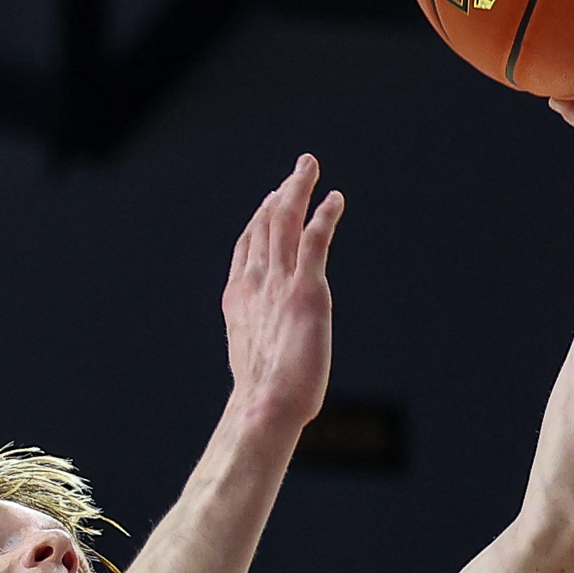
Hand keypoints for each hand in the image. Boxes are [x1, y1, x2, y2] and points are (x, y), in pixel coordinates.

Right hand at [223, 154, 340, 430]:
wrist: (266, 403)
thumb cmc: (263, 396)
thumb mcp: (254, 357)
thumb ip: (261, 340)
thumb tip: (268, 351)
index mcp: (239, 298)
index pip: (247, 246)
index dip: (258, 218)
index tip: (270, 199)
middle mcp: (255, 283)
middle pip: (265, 224)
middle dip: (281, 193)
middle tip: (298, 170)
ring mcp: (279, 283)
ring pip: (285, 222)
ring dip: (298, 190)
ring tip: (309, 168)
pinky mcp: (307, 290)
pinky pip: (314, 239)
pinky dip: (324, 215)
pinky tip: (335, 199)